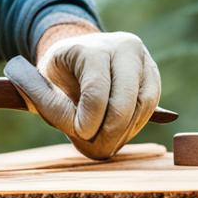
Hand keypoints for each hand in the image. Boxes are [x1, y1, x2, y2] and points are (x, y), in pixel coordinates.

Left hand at [7, 30, 160, 159]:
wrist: (76, 56)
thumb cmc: (59, 74)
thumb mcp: (45, 87)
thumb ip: (57, 109)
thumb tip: (85, 134)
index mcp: (90, 47)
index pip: (96, 90)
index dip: (90, 119)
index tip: (81, 134)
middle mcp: (121, 47)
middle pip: (125, 99)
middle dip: (111, 131)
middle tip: (99, 150)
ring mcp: (141, 59)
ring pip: (143, 104)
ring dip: (126, 131)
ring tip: (107, 142)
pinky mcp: (152, 73)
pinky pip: (150, 105)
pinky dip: (135, 124)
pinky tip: (118, 133)